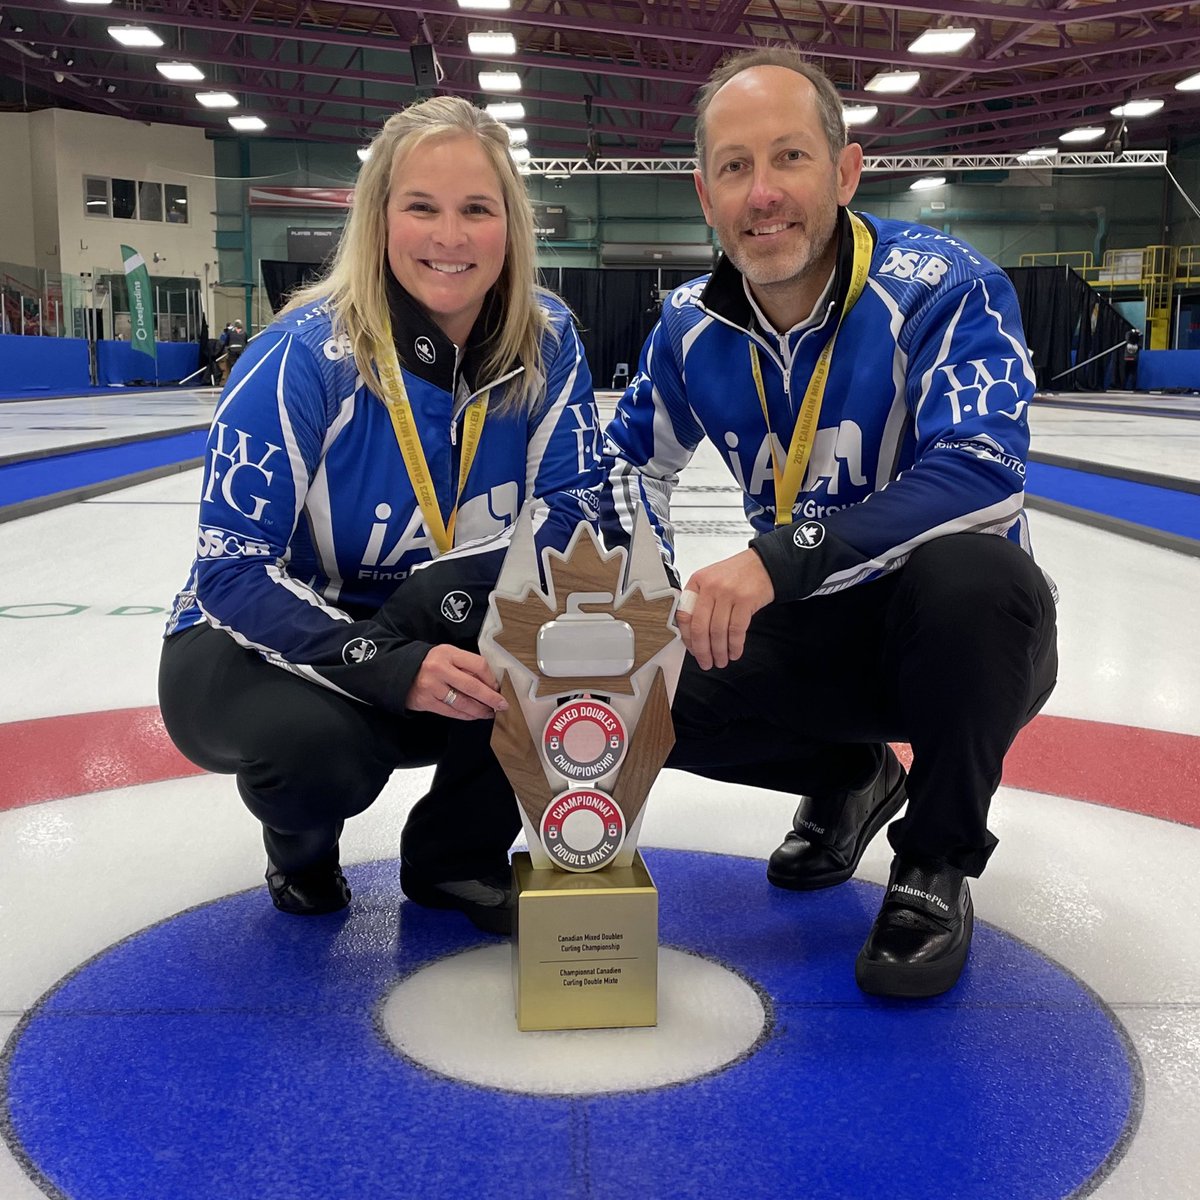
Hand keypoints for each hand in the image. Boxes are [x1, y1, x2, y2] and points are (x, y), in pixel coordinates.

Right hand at [406, 644, 507, 720]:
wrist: (399, 671)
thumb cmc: (428, 663)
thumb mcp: (447, 655)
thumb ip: (465, 665)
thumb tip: (489, 682)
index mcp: (448, 653)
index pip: (478, 665)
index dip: (491, 678)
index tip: (497, 686)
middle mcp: (440, 669)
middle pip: (473, 686)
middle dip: (491, 698)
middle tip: (502, 705)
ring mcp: (432, 687)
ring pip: (463, 702)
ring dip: (479, 710)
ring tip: (489, 713)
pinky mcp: (426, 701)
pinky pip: (451, 712)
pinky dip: (465, 715)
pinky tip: (473, 716)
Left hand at [677, 549, 773, 670]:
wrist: (764, 563)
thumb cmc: (737, 574)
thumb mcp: (712, 580)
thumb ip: (700, 601)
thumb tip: (693, 634)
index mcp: (697, 582)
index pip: (684, 615)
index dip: (687, 638)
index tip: (692, 650)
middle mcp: (710, 587)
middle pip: (701, 627)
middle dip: (702, 651)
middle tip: (706, 662)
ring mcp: (728, 593)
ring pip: (718, 632)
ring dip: (720, 652)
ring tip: (722, 660)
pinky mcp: (746, 600)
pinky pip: (736, 630)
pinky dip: (735, 645)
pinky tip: (735, 652)